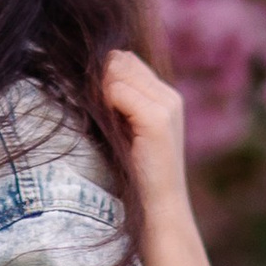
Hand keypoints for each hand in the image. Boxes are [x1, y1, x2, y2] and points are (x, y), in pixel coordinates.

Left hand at [102, 49, 190, 217]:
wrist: (159, 206)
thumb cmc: (135, 170)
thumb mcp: (127, 127)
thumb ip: (119, 99)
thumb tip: (94, 70)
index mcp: (165, 95)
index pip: (125, 59)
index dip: (106, 76)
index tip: (104, 106)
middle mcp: (170, 96)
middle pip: (119, 60)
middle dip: (103, 81)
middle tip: (106, 116)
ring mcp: (167, 106)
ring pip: (116, 71)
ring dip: (103, 93)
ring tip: (113, 125)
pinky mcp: (158, 119)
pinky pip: (117, 91)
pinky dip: (108, 105)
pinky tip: (117, 129)